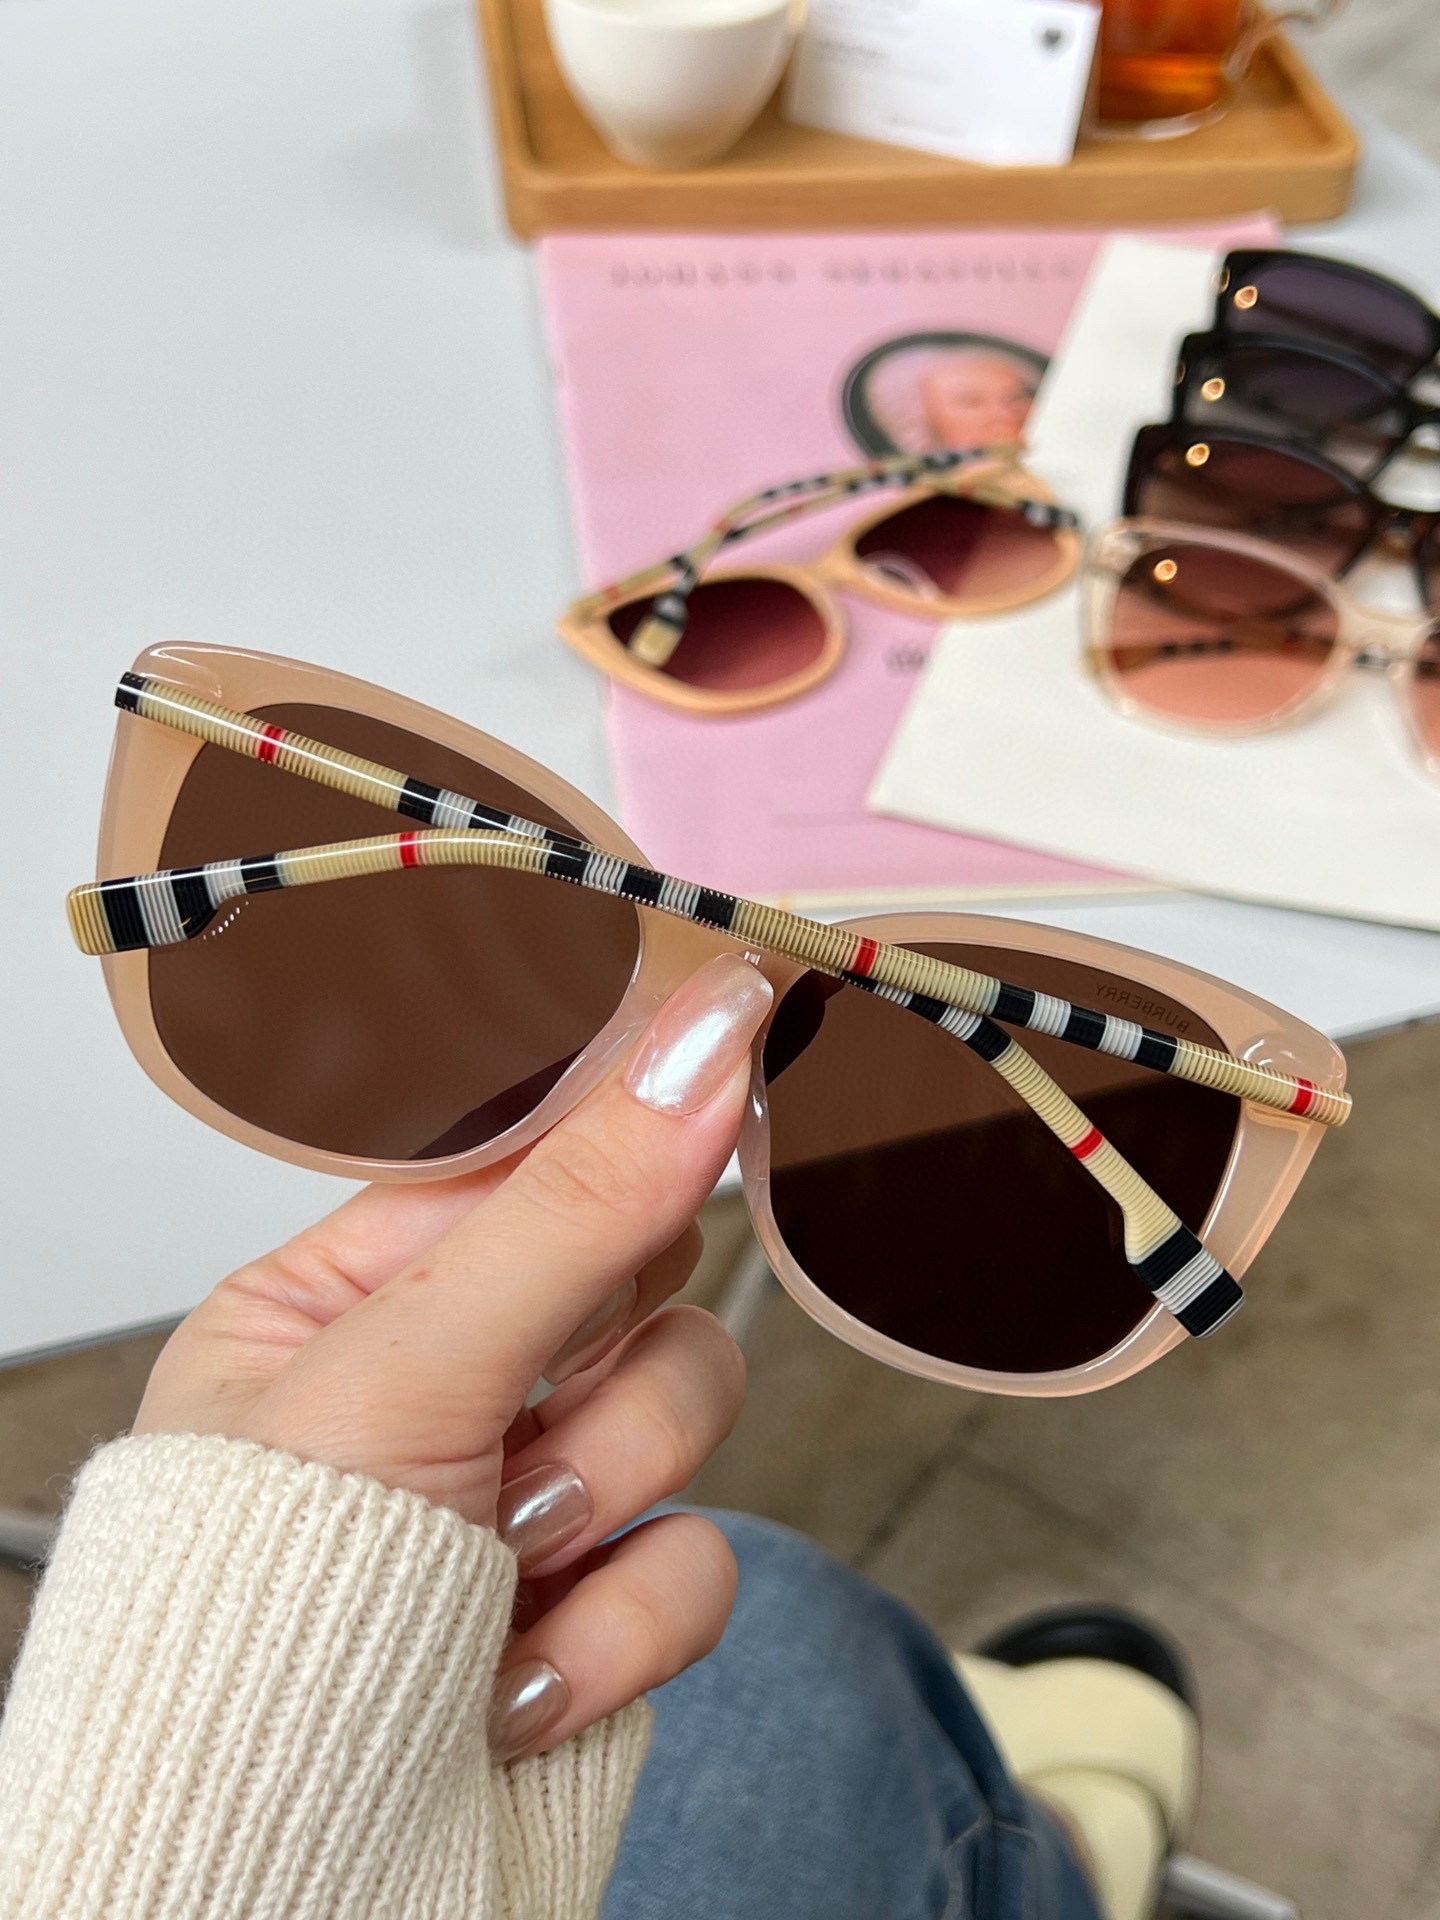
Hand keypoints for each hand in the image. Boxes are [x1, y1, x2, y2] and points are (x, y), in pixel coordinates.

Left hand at [135, 952, 771, 1761]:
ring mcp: (528, 1499)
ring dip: (605, 1492)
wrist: (275, 1888)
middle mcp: (443, 1389)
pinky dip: (616, 1628)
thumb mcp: (408, 1369)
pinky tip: (515, 1677)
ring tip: (498, 1562)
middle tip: (531, 1395)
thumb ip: (573, 1205)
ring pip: (685, 1409)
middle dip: (596, 1353)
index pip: (520, 1158)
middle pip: (633, 1275)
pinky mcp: (600, 1610)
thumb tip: (702, 1041)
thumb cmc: (252, 1626)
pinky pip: (703, 1560)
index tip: (723, 1043)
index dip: (620, 1116)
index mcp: (347, 1302)